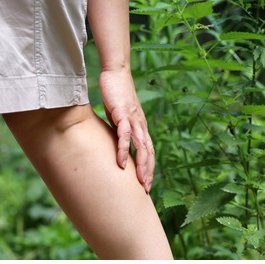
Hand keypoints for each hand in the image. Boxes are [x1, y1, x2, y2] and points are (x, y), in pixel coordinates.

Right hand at [99, 69, 154, 192]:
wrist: (116, 73)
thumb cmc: (116, 94)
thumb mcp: (118, 115)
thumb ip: (119, 128)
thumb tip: (115, 140)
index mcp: (140, 125)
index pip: (148, 150)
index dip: (149, 166)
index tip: (145, 181)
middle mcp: (141, 125)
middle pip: (149, 152)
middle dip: (148, 171)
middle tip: (146, 189)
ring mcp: (134, 120)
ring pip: (141, 147)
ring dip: (141, 165)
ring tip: (139, 181)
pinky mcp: (123, 115)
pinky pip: (125, 136)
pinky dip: (124, 150)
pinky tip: (122, 163)